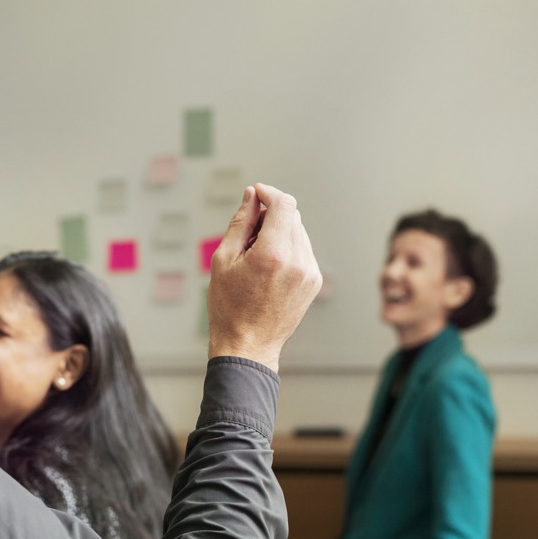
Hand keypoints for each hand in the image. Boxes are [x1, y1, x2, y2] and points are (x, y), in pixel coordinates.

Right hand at [207, 183, 322, 370]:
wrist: (248, 345)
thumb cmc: (229, 306)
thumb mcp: (223, 260)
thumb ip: (240, 222)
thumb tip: (251, 195)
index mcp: (273, 254)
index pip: (283, 204)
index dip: (268, 193)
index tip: (255, 193)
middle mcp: (298, 261)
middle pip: (292, 215)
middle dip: (270, 214)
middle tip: (247, 233)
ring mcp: (310, 272)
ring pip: (299, 231)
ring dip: (279, 231)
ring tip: (256, 256)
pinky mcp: (314, 280)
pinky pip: (303, 249)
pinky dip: (287, 248)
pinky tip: (268, 267)